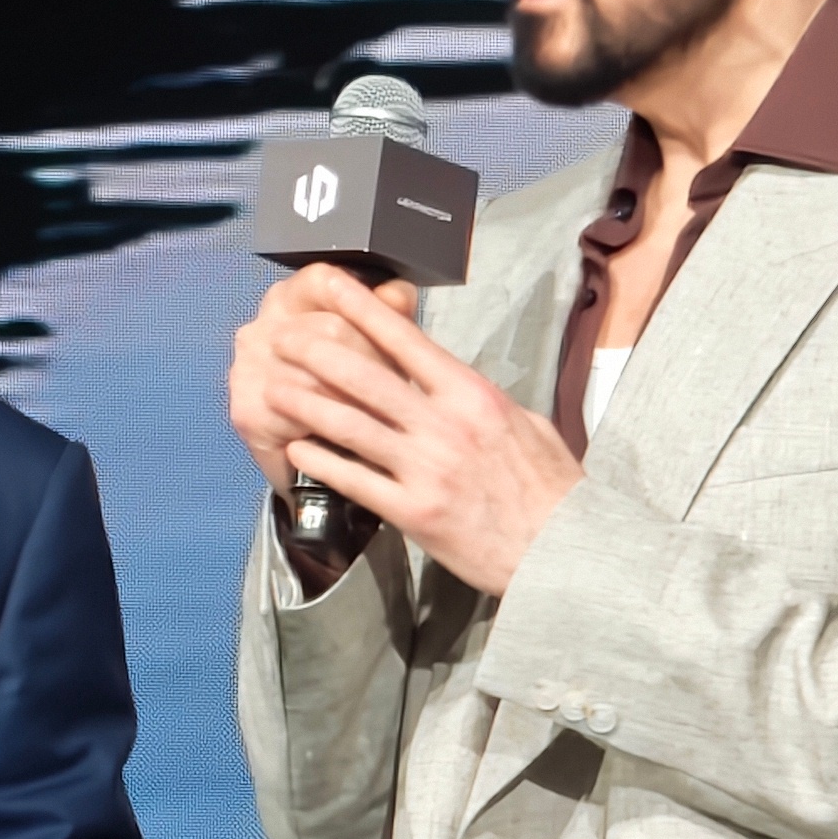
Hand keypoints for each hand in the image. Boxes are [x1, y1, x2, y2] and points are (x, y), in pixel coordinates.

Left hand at [234, 264, 580, 593]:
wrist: (565, 552)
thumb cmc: (551, 489)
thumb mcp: (526, 425)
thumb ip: (483, 401)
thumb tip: (452, 382)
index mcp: (473, 395)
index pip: (407, 340)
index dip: (362, 309)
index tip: (330, 287)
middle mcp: (445, 425)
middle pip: (365, 377)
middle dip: (317, 352)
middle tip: (283, 337)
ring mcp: (426, 470)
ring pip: (351, 426)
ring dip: (305, 404)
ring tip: (272, 388)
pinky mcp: (415, 513)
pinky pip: (357, 482)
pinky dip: (322, 464)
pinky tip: (296, 451)